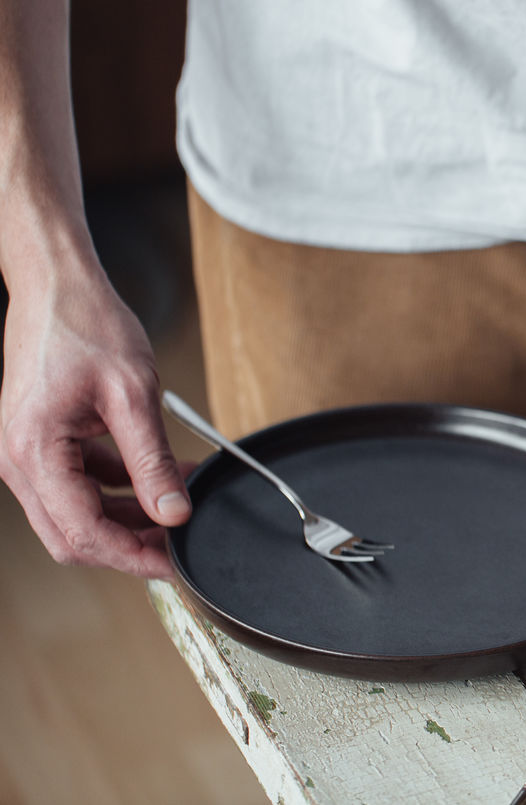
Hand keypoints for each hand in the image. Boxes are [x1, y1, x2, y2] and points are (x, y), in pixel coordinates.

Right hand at [0, 268, 190, 577]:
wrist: (57, 285)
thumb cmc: (87, 324)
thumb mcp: (133, 394)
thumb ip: (153, 460)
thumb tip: (174, 511)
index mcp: (34, 451)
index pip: (83, 532)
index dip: (133, 556)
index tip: (175, 563)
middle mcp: (18, 459)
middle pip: (74, 534)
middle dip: (130, 545)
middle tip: (181, 542)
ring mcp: (26, 453)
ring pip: (78, 514)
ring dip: (129, 518)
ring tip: (182, 504)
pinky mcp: (41, 443)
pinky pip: (80, 484)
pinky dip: (121, 489)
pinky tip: (166, 478)